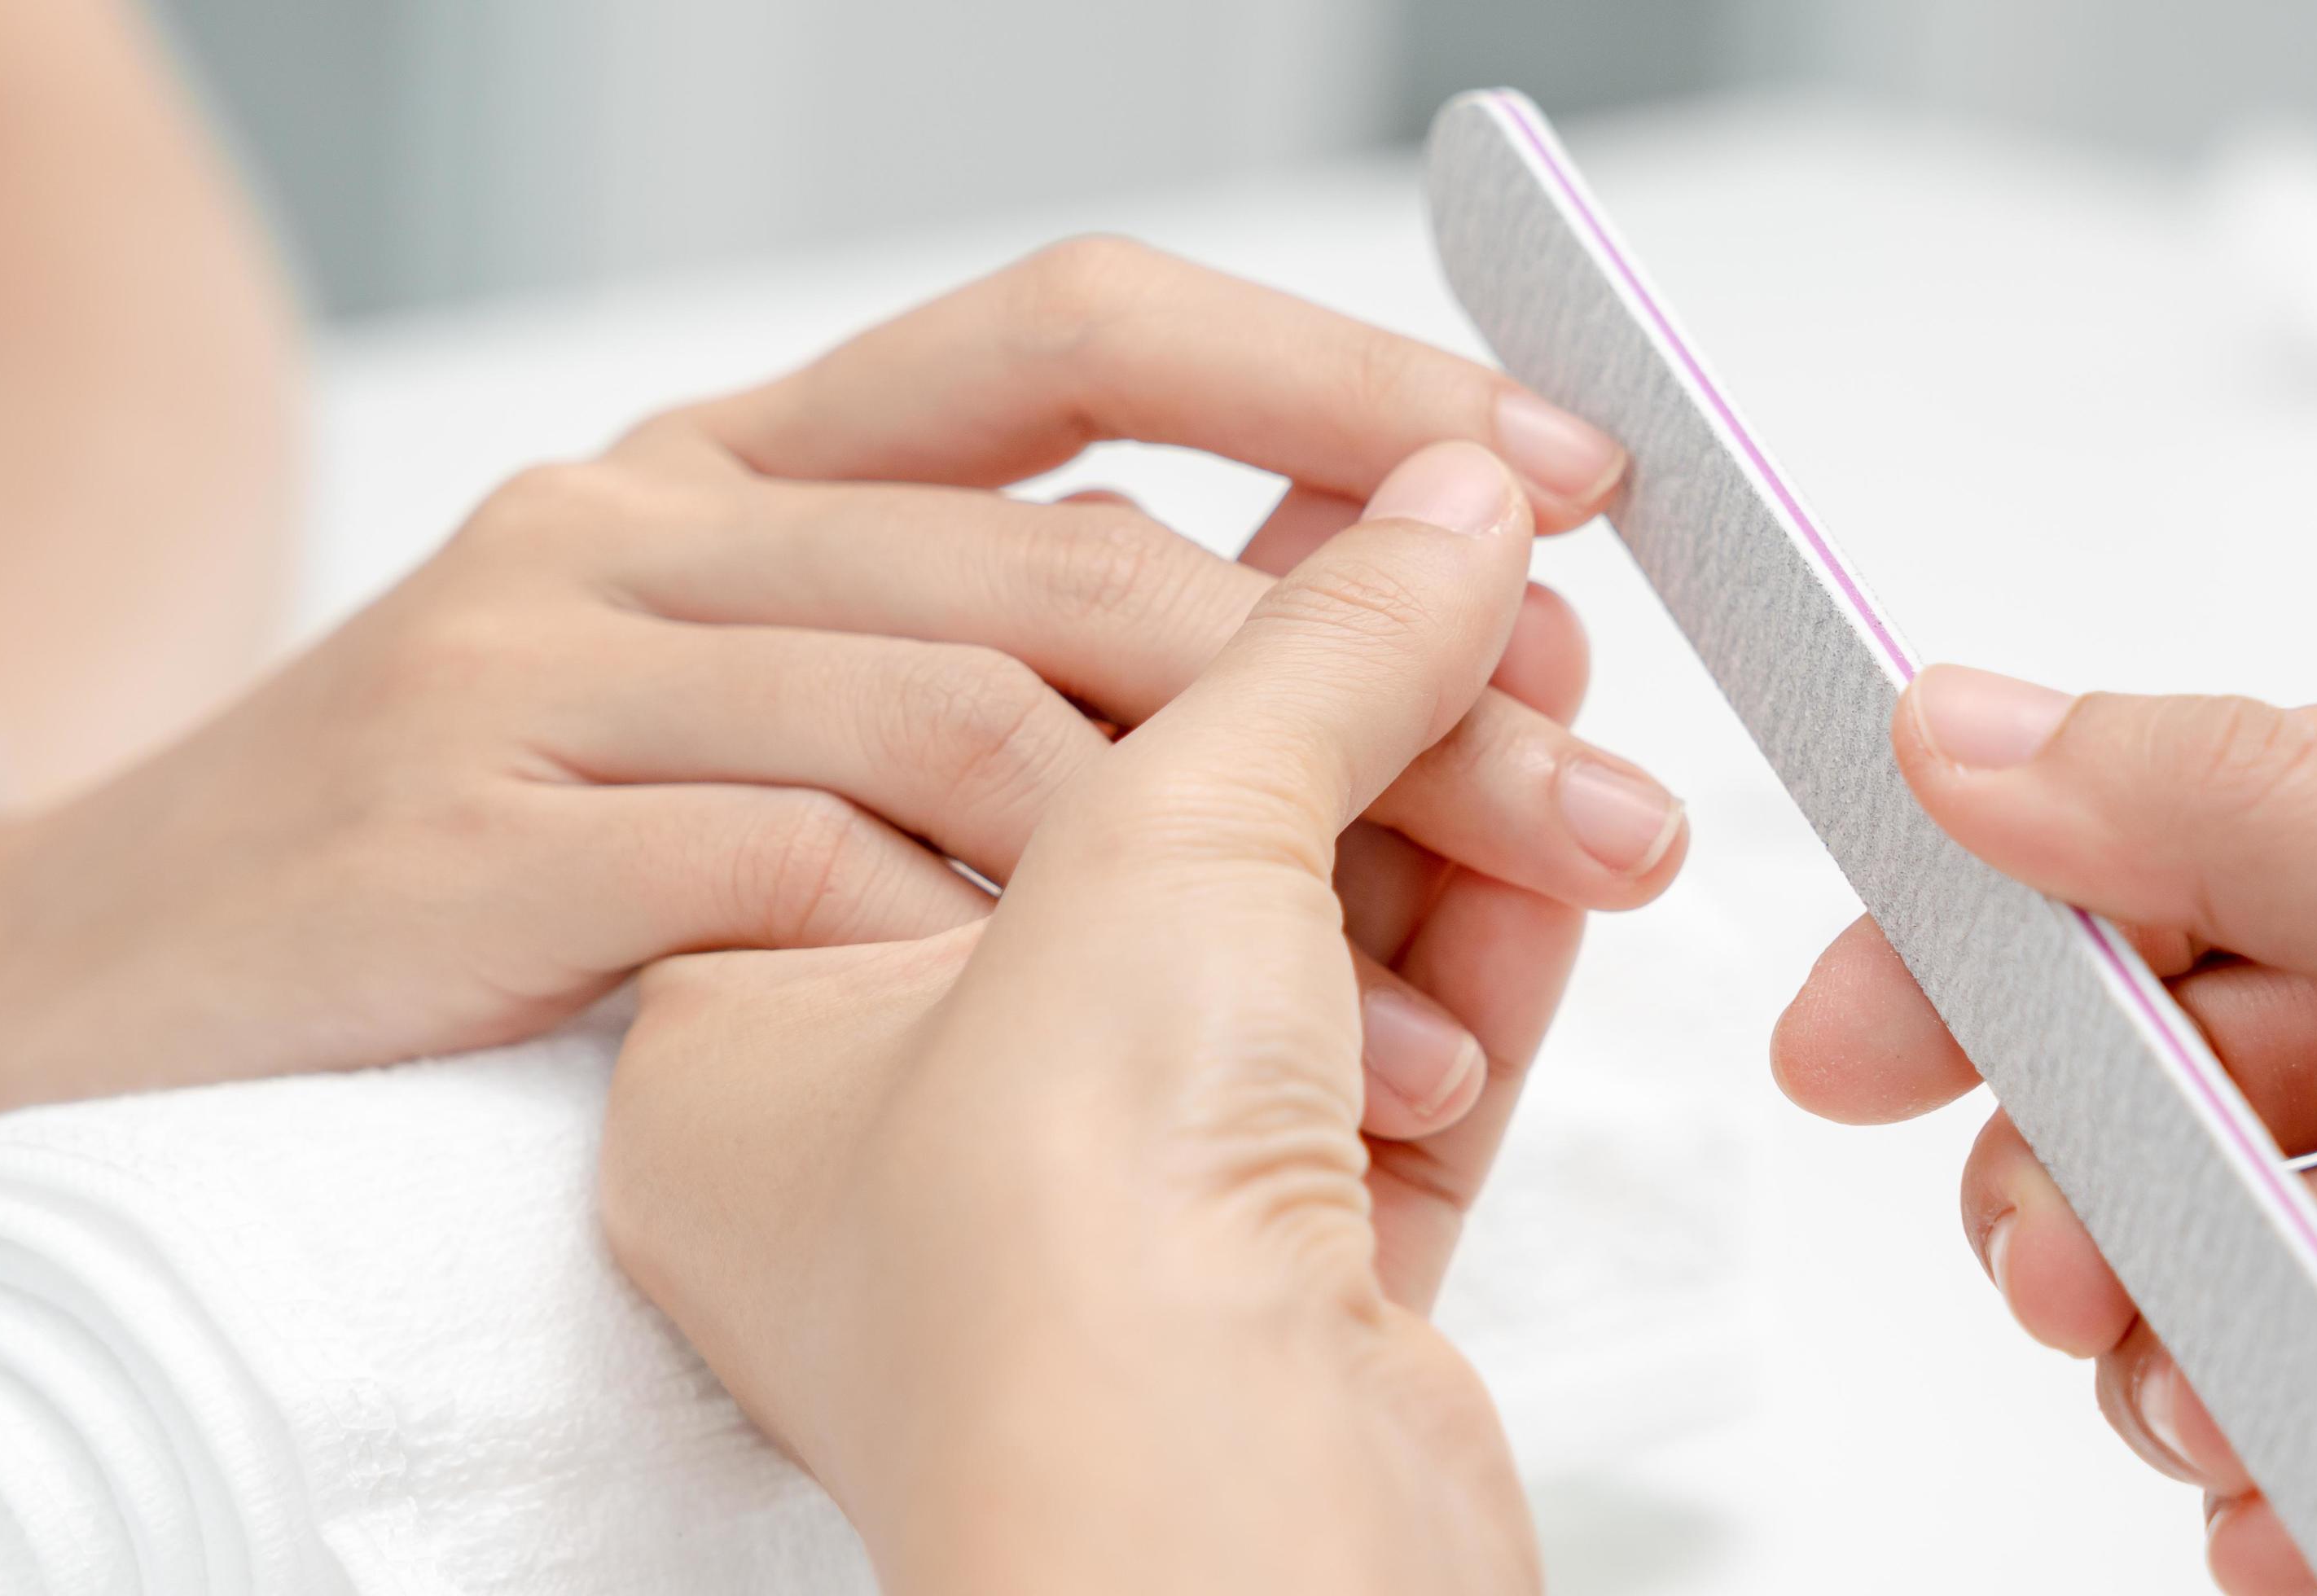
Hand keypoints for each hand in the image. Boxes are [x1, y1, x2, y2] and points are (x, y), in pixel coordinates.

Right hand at [0, 237, 1681, 1139]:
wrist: (25, 1002)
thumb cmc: (416, 881)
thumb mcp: (687, 715)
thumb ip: (934, 656)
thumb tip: (1287, 653)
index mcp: (728, 462)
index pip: (1076, 333)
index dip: (1334, 378)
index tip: (1558, 471)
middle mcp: (647, 516)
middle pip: (1088, 549)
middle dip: (1384, 680)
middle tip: (1603, 800)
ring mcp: (548, 660)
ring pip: (987, 711)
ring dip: (1257, 869)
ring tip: (1451, 1018)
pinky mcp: (481, 829)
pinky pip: (814, 869)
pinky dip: (1013, 961)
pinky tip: (1157, 1063)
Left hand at [602, 440, 1563, 1594]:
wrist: (1220, 1573)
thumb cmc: (1062, 1268)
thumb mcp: (1162, 848)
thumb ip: (1311, 653)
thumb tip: (1437, 509)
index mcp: (748, 1043)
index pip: (945, 751)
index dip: (1140, 607)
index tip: (1292, 498)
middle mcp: (904, 1153)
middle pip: (1138, 848)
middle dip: (1328, 701)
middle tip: (1461, 561)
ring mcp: (1094, 1242)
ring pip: (1285, 961)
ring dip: (1436, 805)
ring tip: (1546, 660)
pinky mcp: (1271, 1315)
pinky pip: (1385, 1080)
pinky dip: (1484, 949)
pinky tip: (1568, 829)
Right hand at [1768, 632, 2316, 1592]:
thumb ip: (2236, 825)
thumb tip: (1969, 727)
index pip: (2185, 843)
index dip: (2002, 946)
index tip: (1846, 1040)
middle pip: (2194, 1074)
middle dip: (2112, 1186)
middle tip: (2077, 1273)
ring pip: (2256, 1263)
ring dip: (2211, 1346)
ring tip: (2235, 1407)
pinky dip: (2311, 1480)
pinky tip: (2307, 1517)